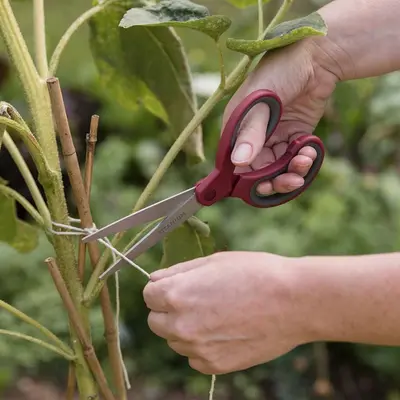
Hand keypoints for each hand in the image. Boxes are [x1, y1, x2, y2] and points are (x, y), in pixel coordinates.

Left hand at [143, 252, 307, 374]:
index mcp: (177, 294)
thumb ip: (177, 272)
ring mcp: (197, 348)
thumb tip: (155, 280)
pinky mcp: (215, 365)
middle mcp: (181, 324)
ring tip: (216, 314)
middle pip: (156, 321)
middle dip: (169, 310)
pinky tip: (225, 331)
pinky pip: (194, 357)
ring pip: (175, 340)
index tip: (175, 287)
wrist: (293, 301)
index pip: (148, 295)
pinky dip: (202, 346)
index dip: (161, 289)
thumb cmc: (255, 273)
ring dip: (185, 328)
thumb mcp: (213, 261)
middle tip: (196, 300)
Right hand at [226, 38, 341, 194]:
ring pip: (278, 168)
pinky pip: (295, 158)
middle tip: (292, 181)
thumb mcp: (261, 102)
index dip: (246, 179)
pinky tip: (311, 150)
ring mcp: (274, 137)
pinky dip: (303, 160)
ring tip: (305, 161)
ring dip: (292, 171)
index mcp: (237, 128)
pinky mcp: (293, 135)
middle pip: (258, 171)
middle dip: (275, 180)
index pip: (235, 163)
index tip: (263, 187)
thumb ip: (251, 133)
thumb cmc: (280, 71)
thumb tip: (238, 163)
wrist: (317, 56)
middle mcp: (253, 136)